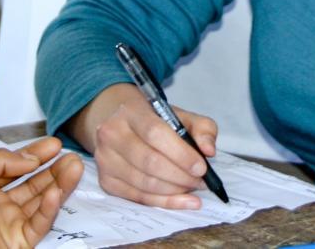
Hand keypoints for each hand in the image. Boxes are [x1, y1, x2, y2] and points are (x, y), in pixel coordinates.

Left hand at [0, 136, 83, 248]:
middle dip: (53, 170)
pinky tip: (56, 192)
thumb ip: (1, 160)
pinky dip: (50, 208)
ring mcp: (10, 224)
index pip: (15, 168)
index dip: (35, 155)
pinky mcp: (19, 242)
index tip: (54, 145)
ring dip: (59, 185)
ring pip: (41, 202)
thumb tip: (30, 159)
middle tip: (71, 157)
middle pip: (33, 184)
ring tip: (74, 168)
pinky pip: (39, 223)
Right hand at [69, 83, 217, 209]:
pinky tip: (182, 200)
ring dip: (174, 190)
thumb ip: (202, 128)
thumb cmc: (154, 121)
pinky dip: (164, 202)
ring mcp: (105, 159)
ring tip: (193, 187)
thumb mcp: (181, 116)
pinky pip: (138, 197)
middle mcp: (112, 134)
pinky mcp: (106, 180)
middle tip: (200, 181)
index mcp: (130, 111)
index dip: (180, 154)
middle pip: (149, 162)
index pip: (155, 133)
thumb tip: (209, 150)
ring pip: (144, 183)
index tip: (201, 167)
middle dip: (180, 176)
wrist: (122, 125)